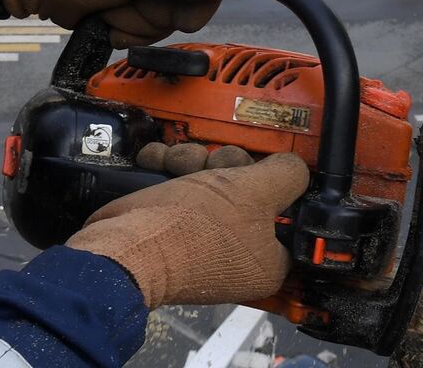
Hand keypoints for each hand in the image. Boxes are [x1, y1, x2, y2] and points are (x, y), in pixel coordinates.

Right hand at [66, 151, 310, 306]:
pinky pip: (181, 188)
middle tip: (219, 169)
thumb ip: (287, 175)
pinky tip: (158, 162)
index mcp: (268, 262)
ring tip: (178, 165)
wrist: (126, 246)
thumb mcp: (257, 192)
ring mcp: (203, 241)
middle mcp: (238, 254)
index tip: (267, 171)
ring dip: (193, 161)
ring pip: (212, 182)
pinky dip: (168, 169)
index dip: (279, 187)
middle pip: (248, 191)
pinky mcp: (172, 227)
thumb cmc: (198, 227)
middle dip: (228, 166)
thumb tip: (295, 169)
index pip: (289, 216)